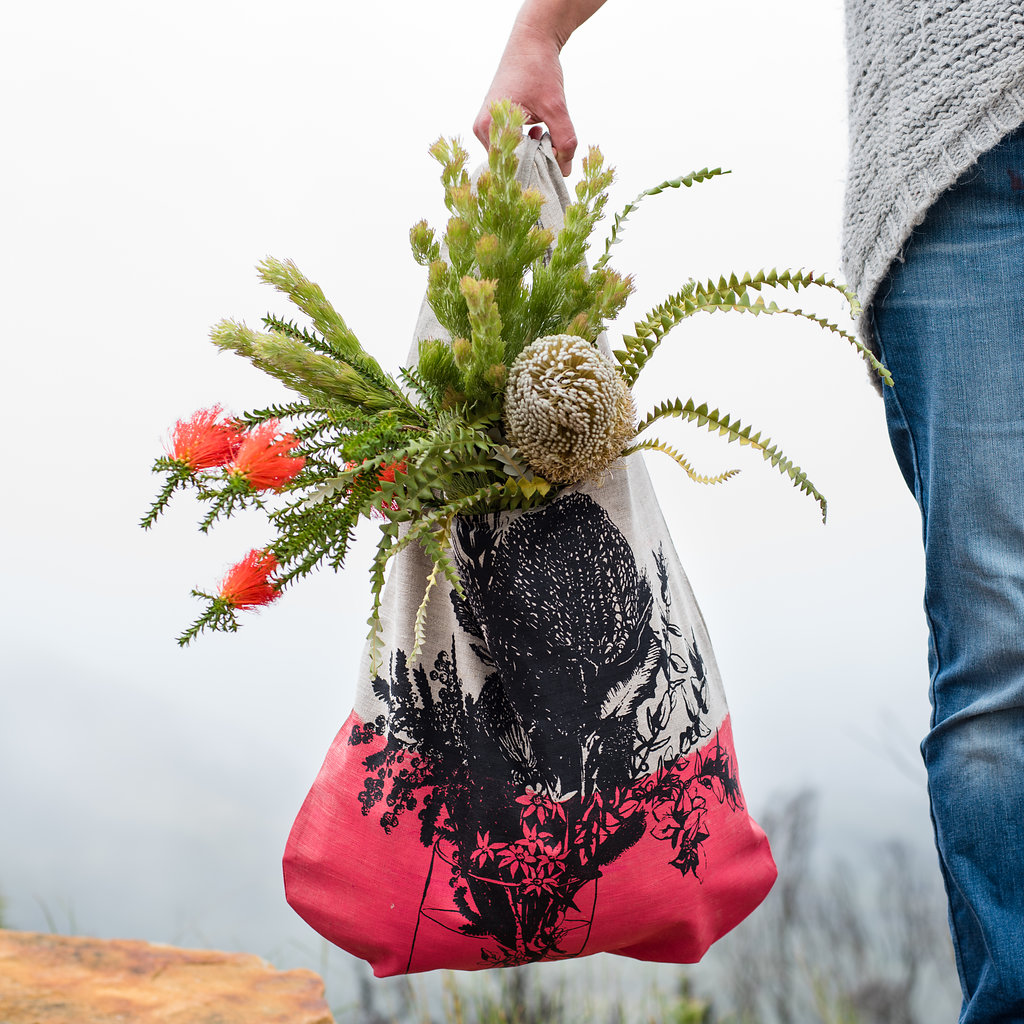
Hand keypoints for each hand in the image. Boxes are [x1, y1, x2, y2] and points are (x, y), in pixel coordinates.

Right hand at [473, 19, 577, 175]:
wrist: (531, 40)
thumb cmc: (538, 68)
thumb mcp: (556, 107)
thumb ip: (564, 140)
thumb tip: (566, 171)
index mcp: (489, 128)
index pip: (510, 167)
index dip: (533, 172)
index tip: (552, 168)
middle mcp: (483, 130)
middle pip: (510, 164)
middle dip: (534, 162)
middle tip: (553, 151)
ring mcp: (487, 127)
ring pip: (512, 155)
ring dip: (532, 152)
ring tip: (543, 134)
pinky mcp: (495, 123)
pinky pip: (511, 145)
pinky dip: (527, 144)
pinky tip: (537, 131)